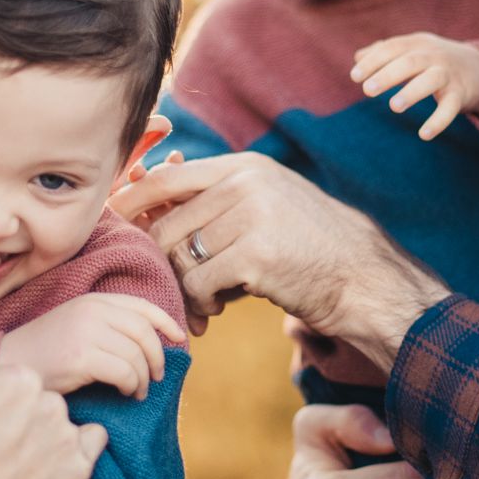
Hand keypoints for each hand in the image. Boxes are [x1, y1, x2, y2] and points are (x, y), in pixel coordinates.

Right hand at [0, 293, 185, 399]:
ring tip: (137, 391)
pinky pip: (124, 372)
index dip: (165, 322)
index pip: (141, 307)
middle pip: (144, 332)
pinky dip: (131, 386)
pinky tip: (124, 393)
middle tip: (157, 376)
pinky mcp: (81, 357)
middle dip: (158, 357)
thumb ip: (107, 325)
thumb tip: (148, 343)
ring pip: (136, 356)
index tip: (179, 338)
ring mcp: (86, 333)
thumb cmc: (44, 352)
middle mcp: (92, 311)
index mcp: (93, 301)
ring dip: (144, 378)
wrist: (8, 363)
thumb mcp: (77, 325)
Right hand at [0, 331, 106, 478]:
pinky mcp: (77, 471)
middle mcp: (51, 404)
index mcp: (18, 380)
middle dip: (13, 412)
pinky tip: (42, 462)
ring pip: (57, 419)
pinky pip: (88, 443)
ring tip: (8, 456)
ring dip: (38, 430)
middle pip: (34, 396)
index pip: (8, 375)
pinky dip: (70, 449)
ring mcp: (67, 439)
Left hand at [109, 152, 446, 366]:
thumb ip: (219, 205)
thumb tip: (150, 213)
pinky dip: (199, 303)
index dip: (133, 200)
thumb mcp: (267, 208)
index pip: (169, 177)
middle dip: (162, 263)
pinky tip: (217, 311)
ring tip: (203, 304)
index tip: (115, 222)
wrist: (363, 278)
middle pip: (167, 223)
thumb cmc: (310, 248)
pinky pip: (197, 282)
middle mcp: (246, 184)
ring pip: (179, 256)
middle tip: (175, 289)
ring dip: (183, 287)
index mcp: (246, 168)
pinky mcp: (256, 255)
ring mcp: (252, 217)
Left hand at [352, 32, 478, 139]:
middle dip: (388, 74)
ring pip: (430, 81)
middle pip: (409, 62)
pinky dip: (438, 121)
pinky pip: (450, 108)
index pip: (392, 48)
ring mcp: (448, 75)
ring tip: (394, 106)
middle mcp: (433, 56)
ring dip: (412, 92)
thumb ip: (385, 52)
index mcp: (417, 44)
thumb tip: (357, 58)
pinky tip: (424, 134)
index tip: (355, 76)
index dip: (373, 61)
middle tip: (367, 90)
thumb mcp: (413, 51)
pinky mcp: (461, 95)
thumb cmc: (434, 61)